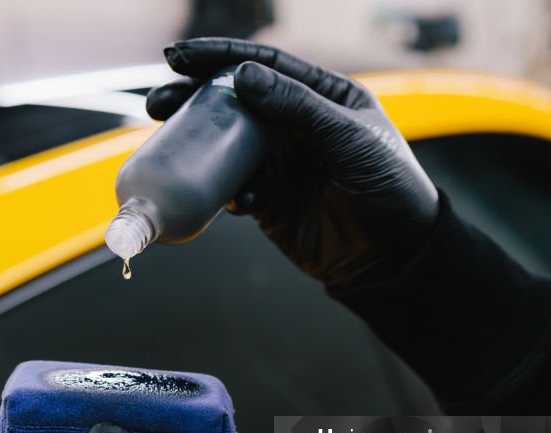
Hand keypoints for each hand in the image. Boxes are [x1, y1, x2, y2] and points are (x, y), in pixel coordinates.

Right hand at [147, 38, 439, 287]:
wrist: (394, 258)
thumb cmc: (390, 189)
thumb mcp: (350, 140)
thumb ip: (298, 107)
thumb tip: (241, 75)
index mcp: (323, 96)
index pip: (264, 65)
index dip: (219, 57)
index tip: (178, 59)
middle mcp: (297, 124)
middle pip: (235, 102)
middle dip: (193, 100)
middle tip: (156, 102)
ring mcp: (281, 163)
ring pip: (227, 145)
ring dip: (198, 146)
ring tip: (169, 146)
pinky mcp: (269, 200)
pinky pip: (234, 188)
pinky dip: (225, 192)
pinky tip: (232, 200)